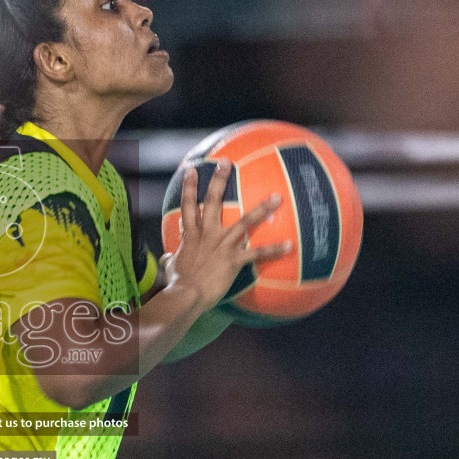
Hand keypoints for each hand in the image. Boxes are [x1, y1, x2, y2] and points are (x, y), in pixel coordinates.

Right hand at [163, 159, 291, 310]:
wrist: (186, 295)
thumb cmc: (178, 284)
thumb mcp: (171, 268)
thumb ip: (172, 260)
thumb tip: (168, 260)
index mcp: (191, 235)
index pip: (188, 205)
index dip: (189, 186)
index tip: (192, 170)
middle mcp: (207, 234)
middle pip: (213, 201)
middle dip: (219, 180)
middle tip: (226, 163)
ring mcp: (222, 245)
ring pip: (245, 221)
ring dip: (263, 208)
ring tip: (277, 196)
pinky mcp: (233, 260)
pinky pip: (257, 253)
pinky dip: (274, 249)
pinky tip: (290, 245)